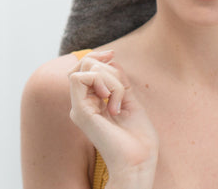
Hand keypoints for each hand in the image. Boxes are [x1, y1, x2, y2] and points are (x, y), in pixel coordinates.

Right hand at [68, 50, 158, 188]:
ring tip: (118, 101)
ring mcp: (79, 107)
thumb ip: (117, 79)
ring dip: (109, 79)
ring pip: (84, 68)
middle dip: (107, 68)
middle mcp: (81, 103)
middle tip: (122, 90)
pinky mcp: (80, 111)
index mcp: (90, 102)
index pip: (84, 68)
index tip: (113, 54)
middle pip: (84, 64)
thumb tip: (110, 58)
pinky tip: (110, 101)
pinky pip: (81, 78)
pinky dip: (102, 82)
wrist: (138, 161)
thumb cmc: (138, 137)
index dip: (97, 56)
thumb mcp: (129, 98)